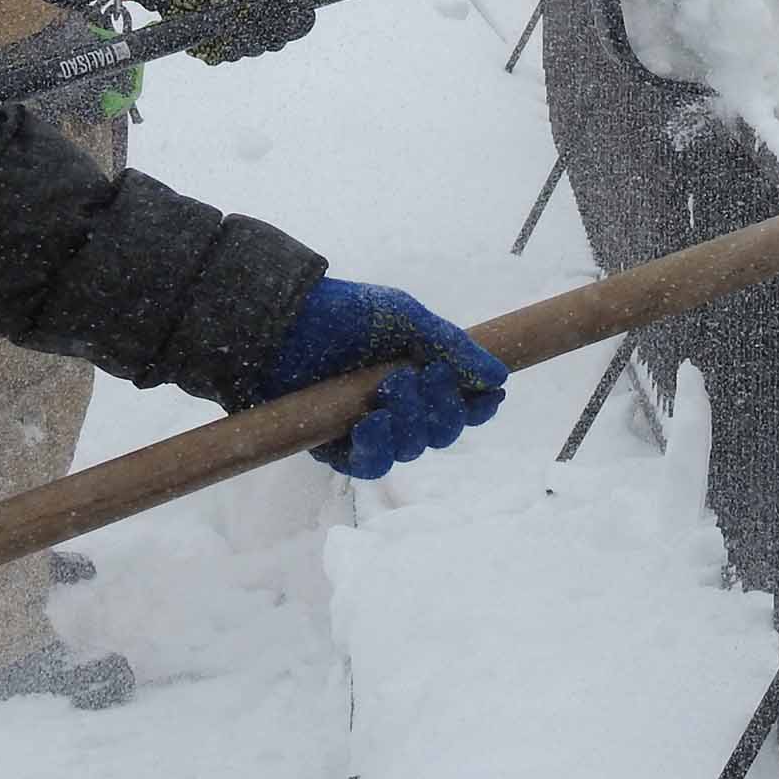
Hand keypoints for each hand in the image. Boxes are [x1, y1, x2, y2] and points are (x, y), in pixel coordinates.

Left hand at [262, 277, 505, 478]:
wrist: (278, 324)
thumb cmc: (343, 313)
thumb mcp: (405, 318)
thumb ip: (451, 347)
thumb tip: (499, 377)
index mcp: (419, 374)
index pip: (463, 405)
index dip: (478, 406)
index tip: (486, 395)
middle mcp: (398, 406)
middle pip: (442, 432)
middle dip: (440, 408)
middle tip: (418, 377)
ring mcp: (366, 428)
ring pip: (409, 451)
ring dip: (408, 425)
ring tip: (386, 392)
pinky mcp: (333, 446)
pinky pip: (367, 465)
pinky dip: (375, 448)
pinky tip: (369, 425)